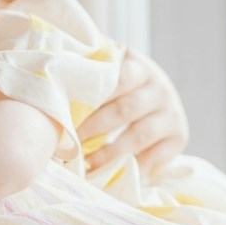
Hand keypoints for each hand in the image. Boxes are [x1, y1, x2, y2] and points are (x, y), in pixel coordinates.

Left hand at [76, 48, 188, 172]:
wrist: (157, 94)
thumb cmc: (119, 81)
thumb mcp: (110, 64)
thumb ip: (88, 62)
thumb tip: (46, 49)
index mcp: (141, 68)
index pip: (118, 79)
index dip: (93, 97)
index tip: (66, 112)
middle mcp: (161, 90)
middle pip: (124, 110)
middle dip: (93, 128)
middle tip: (67, 142)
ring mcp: (172, 115)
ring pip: (138, 137)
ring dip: (109, 153)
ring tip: (84, 164)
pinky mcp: (179, 138)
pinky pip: (154, 159)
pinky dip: (130, 169)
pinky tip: (109, 175)